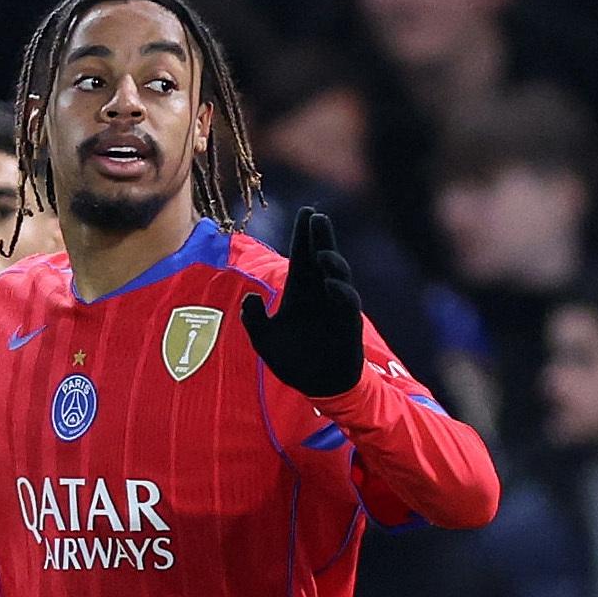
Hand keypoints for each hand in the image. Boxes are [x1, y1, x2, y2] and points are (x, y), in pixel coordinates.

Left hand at [241, 207, 362, 397]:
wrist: (319, 386)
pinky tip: (330, 284)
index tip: (307, 210)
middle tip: (316, 216)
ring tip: (321, 253)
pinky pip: (346, 303)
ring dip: (330, 262)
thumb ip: (255, 321)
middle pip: (321, 257)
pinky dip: (339, 291)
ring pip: (337, 276)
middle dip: (320, 237)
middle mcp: (320, 293)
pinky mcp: (348, 323)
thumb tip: (249, 300)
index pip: (302, 256)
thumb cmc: (294, 361)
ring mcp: (336, 306)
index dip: (304, 234)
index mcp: (300, 292)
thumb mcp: (266, 342)